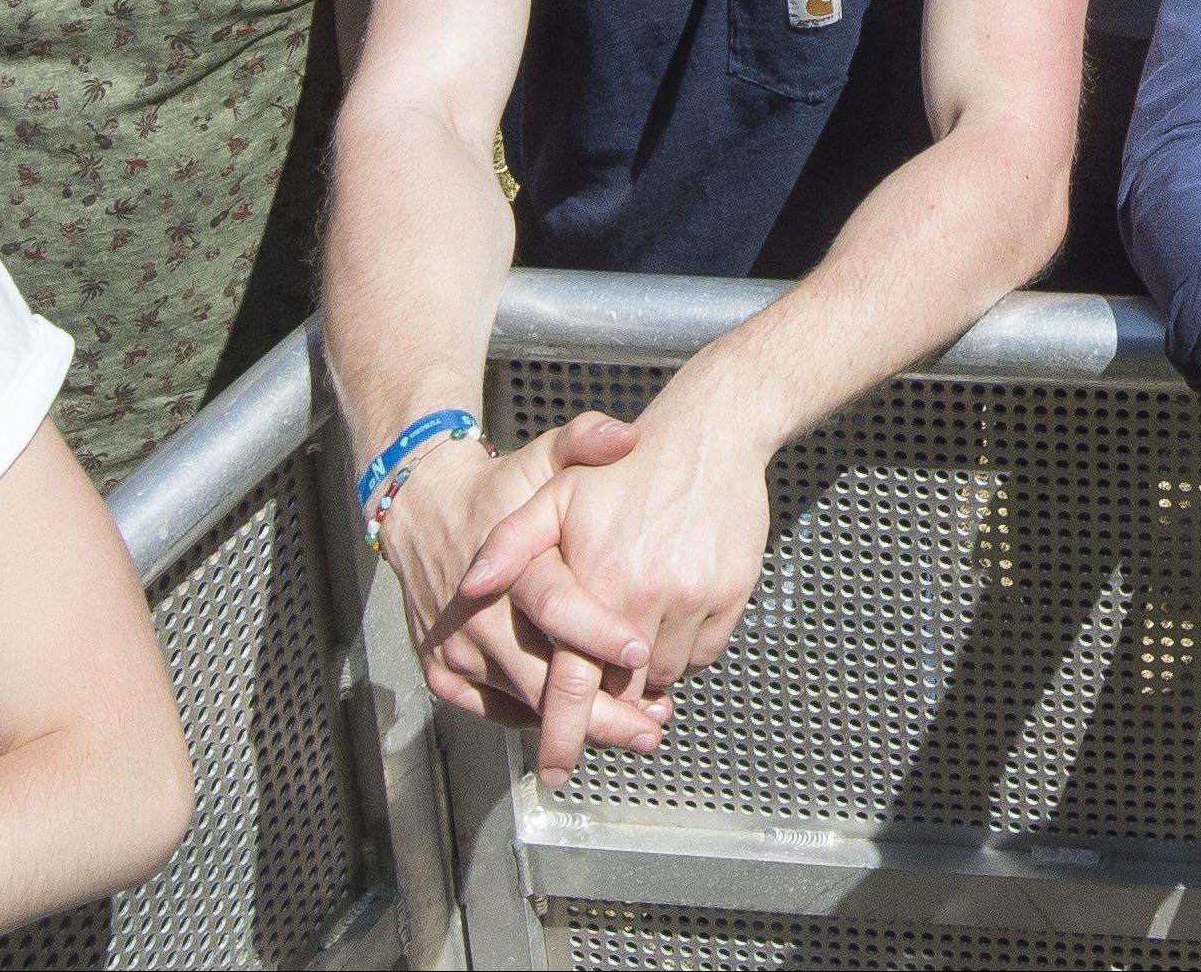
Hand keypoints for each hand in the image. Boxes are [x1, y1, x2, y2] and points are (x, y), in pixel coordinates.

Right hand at [376, 413, 648, 738]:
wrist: (422, 510)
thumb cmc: (499, 488)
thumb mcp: (542, 456)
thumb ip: (586, 442)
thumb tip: (626, 437)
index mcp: (507, 563)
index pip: (554, 605)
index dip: (598, 633)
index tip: (640, 652)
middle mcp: (476, 614)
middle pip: (542, 676)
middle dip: (602, 710)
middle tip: (652, 727)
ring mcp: (455, 650)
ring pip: (524, 704)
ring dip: (579, 724)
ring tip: (637, 730)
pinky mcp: (442, 674)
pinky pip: (498, 712)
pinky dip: (539, 722)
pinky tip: (584, 725)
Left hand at [472, 400, 782, 780]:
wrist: (711, 432)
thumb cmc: (626, 469)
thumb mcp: (552, 493)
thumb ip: (509, 546)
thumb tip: (468, 588)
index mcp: (596, 581)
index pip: (573, 679)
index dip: (562, 729)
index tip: (553, 768)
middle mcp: (645, 595)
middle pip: (623, 687)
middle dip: (608, 718)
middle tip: (596, 743)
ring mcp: (693, 596)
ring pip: (665, 674)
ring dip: (647, 678)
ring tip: (634, 650)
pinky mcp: (732, 593)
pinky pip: (703, 652)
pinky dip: (684, 651)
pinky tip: (668, 622)